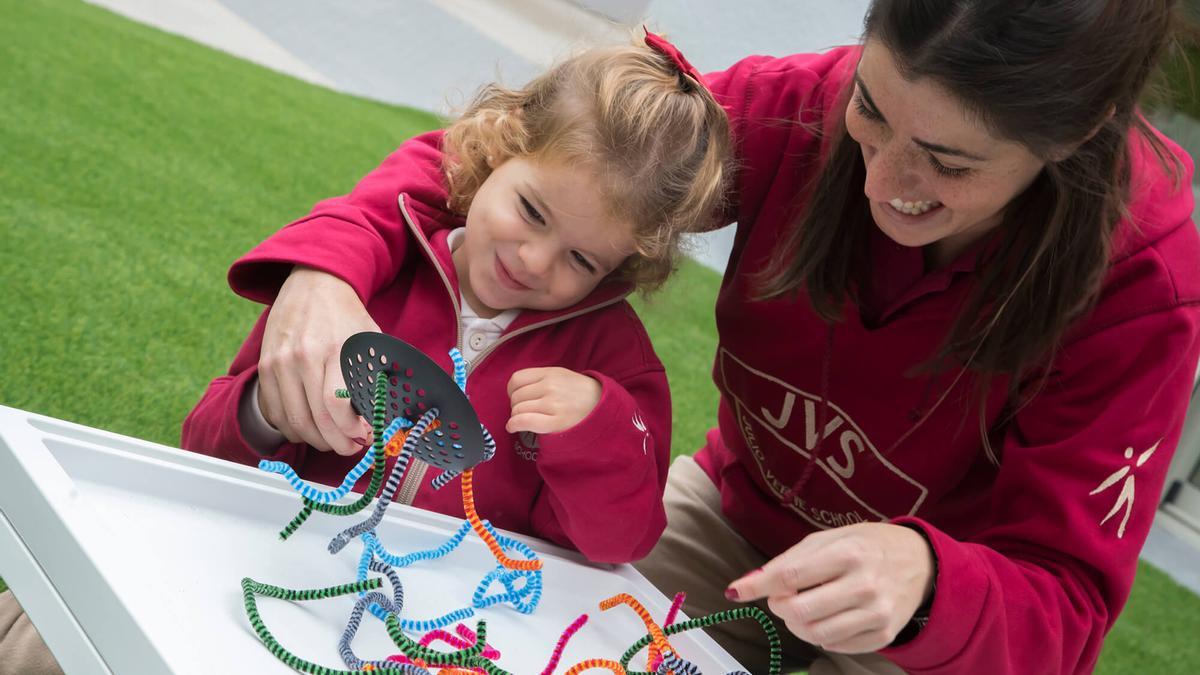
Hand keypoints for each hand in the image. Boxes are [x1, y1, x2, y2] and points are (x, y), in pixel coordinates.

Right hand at [258, 266, 379, 454]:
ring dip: (315, 440)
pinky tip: (310, 427)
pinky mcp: (265, 366)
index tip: (362, 437)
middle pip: (314, 419)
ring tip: (332, 440)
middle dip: (336, 444)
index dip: (349, 431)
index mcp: (333, 350)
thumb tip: (375, 418)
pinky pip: (275, 412)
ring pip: (293, 421)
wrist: (313, 284)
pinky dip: (292, 428)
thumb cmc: (346, 315)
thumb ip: (373, 377)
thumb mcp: (370, 340)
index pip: (335, 405)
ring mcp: (279, 362)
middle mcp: (302, 357)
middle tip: (350, 448)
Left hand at [505, 367, 601, 434]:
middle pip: (516, 397)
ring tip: (526, 420)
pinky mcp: (555, 423)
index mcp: (551, 373)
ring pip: (518, 410)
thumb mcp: (563, 376)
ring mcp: (553, 404)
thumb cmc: (581, 394)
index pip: (517, 379)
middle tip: (526, 412)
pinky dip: (514, 425)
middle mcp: (550, 386)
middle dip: (516, 406)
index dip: (512, 391)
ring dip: (517, 417)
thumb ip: (541, 378)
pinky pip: (524, 421)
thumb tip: (516, 390)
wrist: (604, 408)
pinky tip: (513, 428)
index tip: (518, 398)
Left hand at [725, 523, 933, 653]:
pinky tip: (827, 617)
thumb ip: (788, 560)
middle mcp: (864, 585)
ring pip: (815, 634)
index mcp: (848, 553)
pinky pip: (835, 646)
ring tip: (801, 609)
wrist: (920, 562)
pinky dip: (821, 635)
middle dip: (779, 607)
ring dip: (796, 625)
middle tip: (783, 598)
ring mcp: (876, 614)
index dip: (759, 586)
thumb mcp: (828, 539)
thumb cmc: (866, 545)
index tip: (736, 591)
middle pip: (799, 612)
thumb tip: (747, 585)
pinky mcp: (883, 635)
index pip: (791, 576)